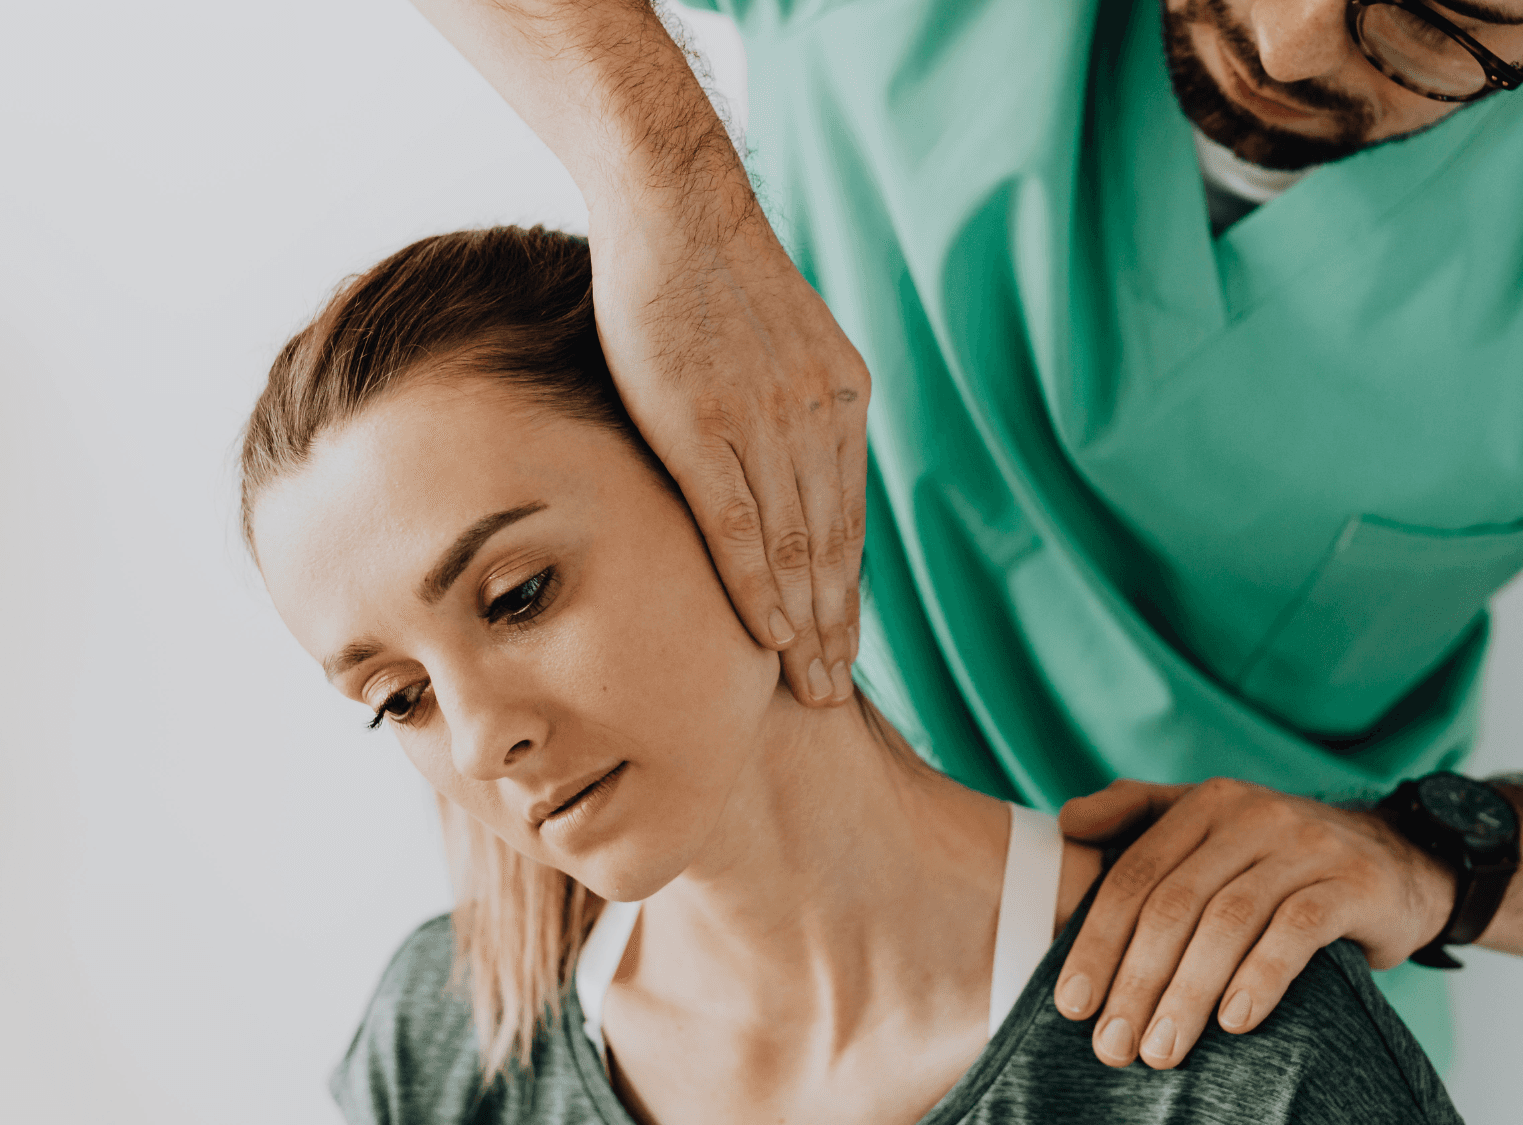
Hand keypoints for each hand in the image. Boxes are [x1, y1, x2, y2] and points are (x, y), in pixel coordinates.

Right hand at [409, 0, 870, 707]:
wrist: (674, 206)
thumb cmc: (711, 272)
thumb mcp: (783, 338)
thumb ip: (793, 403)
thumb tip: (786, 460)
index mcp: (842, 397)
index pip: (848, 517)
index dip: (848, 588)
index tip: (846, 643)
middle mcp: (816, 417)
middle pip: (832, 546)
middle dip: (838, 626)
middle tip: (836, 693)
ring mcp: (764, 423)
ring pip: (795, 548)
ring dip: (808, 625)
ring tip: (811, 685)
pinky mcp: (703, 427)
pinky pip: (740, 528)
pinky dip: (759, 589)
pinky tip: (770, 635)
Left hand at [1052, 778, 1456, 1068]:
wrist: (1400, 860)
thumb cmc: (1283, 858)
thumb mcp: (1214, 824)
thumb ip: (1140, 814)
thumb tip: (1067, 821)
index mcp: (1208, 803)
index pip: (1136, 875)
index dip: (1098, 940)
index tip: (1072, 1004)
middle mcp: (1254, 815)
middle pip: (1176, 903)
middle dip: (1136, 980)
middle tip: (1113, 1045)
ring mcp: (1307, 846)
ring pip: (1229, 921)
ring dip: (1188, 993)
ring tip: (1162, 1050)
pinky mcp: (1353, 884)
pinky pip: (1297, 931)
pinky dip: (1260, 977)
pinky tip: (1235, 1022)